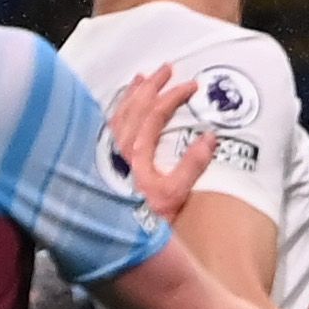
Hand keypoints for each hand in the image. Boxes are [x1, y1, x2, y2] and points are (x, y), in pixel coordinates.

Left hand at [101, 65, 212, 226]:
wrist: (110, 240)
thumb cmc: (143, 220)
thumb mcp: (175, 195)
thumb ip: (192, 165)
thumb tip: (210, 137)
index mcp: (135, 151)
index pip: (155, 114)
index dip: (174, 96)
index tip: (191, 85)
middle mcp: (116, 147)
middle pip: (133, 106)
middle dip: (151, 86)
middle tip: (166, 68)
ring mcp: (105, 152)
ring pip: (117, 113)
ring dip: (131, 94)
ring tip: (141, 78)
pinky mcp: (98, 160)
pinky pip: (106, 125)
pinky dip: (116, 110)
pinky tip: (118, 109)